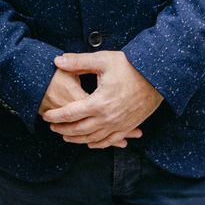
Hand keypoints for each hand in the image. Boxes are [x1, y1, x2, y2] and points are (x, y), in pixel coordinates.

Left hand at [42, 51, 161, 148]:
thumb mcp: (102, 60)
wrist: (158, 76)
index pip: (71, 113)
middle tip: (52, 128)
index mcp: (99, 103)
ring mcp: (119, 124)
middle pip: (80, 130)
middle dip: (64, 130)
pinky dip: (99, 144)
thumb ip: (78, 62)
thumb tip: (58, 61)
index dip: (57, 116)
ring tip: (67, 137)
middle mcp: (108, 118)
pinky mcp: (129, 126)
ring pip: (94, 138)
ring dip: (78, 140)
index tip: (46, 116)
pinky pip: (111, 140)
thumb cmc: (130, 66)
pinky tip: (91, 144)